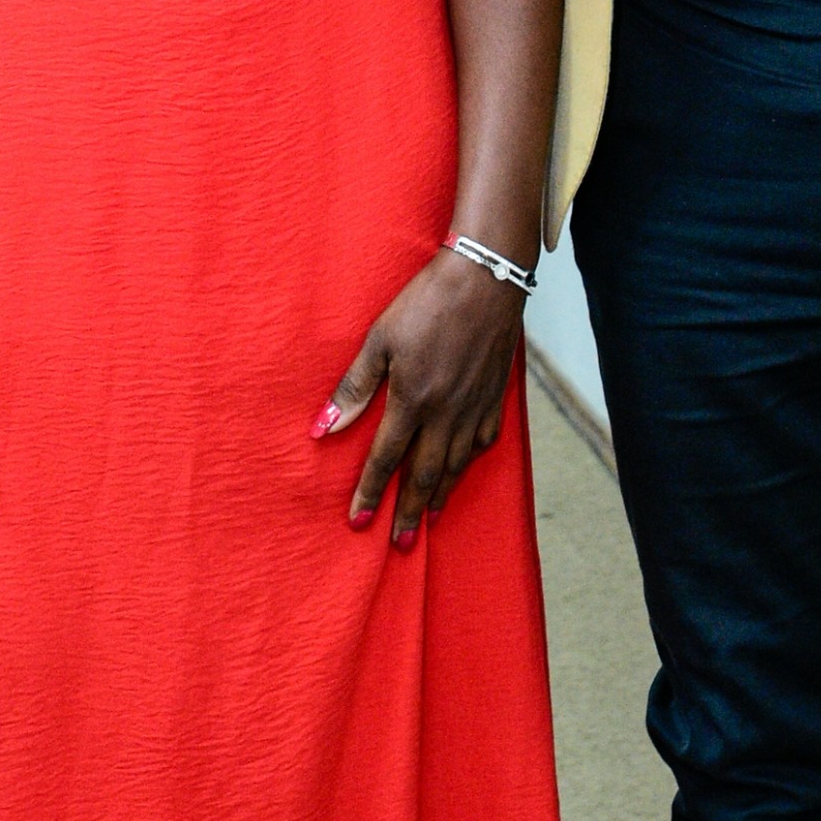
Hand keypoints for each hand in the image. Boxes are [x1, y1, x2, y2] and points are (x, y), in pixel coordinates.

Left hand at [316, 249, 524, 543]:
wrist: (485, 277)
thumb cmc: (426, 302)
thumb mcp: (380, 338)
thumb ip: (355, 387)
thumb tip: (325, 429)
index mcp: (413, 399)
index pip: (386, 458)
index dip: (370, 492)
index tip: (358, 521)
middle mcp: (446, 412)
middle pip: (425, 474)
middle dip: (409, 512)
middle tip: (400, 542)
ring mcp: (475, 407)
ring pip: (456, 464)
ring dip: (440, 496)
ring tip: (429, 520)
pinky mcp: (495, 396)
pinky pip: (483, 442)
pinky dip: (470, 463)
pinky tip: (461, 470)